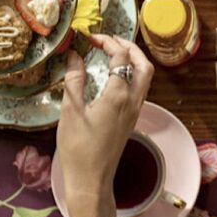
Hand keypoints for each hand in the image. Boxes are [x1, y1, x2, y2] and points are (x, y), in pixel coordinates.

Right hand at [56, 35, 153, 216]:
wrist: (91, 180)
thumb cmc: (78, 148)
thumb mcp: (71, 111)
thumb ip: (74, 80)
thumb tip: (75, 56)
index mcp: (119, 96)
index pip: (121, 57)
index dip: (107, 41)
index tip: (90, 37)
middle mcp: (133, 100)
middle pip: (144, 64)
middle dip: (129, 47)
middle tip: (109, 39)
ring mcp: (135, 110)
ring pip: (145, 77)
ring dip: (133, 59)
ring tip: (112, 52)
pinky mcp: (132, 118)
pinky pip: (139, 88)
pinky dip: (130, 74)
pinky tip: (112, 75)